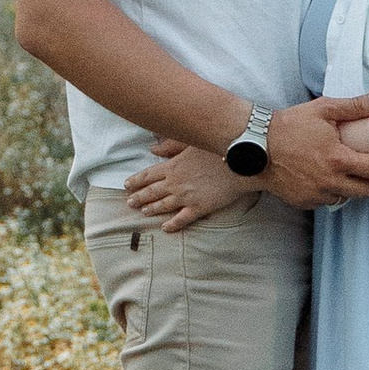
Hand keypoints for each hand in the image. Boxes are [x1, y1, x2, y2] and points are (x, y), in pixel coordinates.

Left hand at [125, 144, 260, 233]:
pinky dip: (172, 225)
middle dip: (138, 197)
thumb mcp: (192, 142)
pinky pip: (181, 219)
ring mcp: (185, 197)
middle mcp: (175, 183)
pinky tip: (165, 228)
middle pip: (151, 192)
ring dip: (151, 209)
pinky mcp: (199, 208)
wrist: (241, 163)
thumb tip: (152, 149)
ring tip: (143, 212)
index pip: (147, 175)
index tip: (127, 185)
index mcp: (172, 166)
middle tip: (129, 202)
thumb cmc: (218, 148)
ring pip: (162, 206)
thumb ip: (170, 145)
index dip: (135, 181)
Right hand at [262, 94, 368, 209]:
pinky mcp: (303, 202)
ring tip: (342, 170)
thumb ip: (354, 106)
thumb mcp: (323, 110)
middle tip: (368, 166)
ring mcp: (316, 194)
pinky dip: (329, 192)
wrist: (254, 146)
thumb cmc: (290, 125)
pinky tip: (322, 176)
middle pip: (366, 190)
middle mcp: (329, 181)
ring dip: (349, 186)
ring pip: (346, 197)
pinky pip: (326, 201)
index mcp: (338, 159)